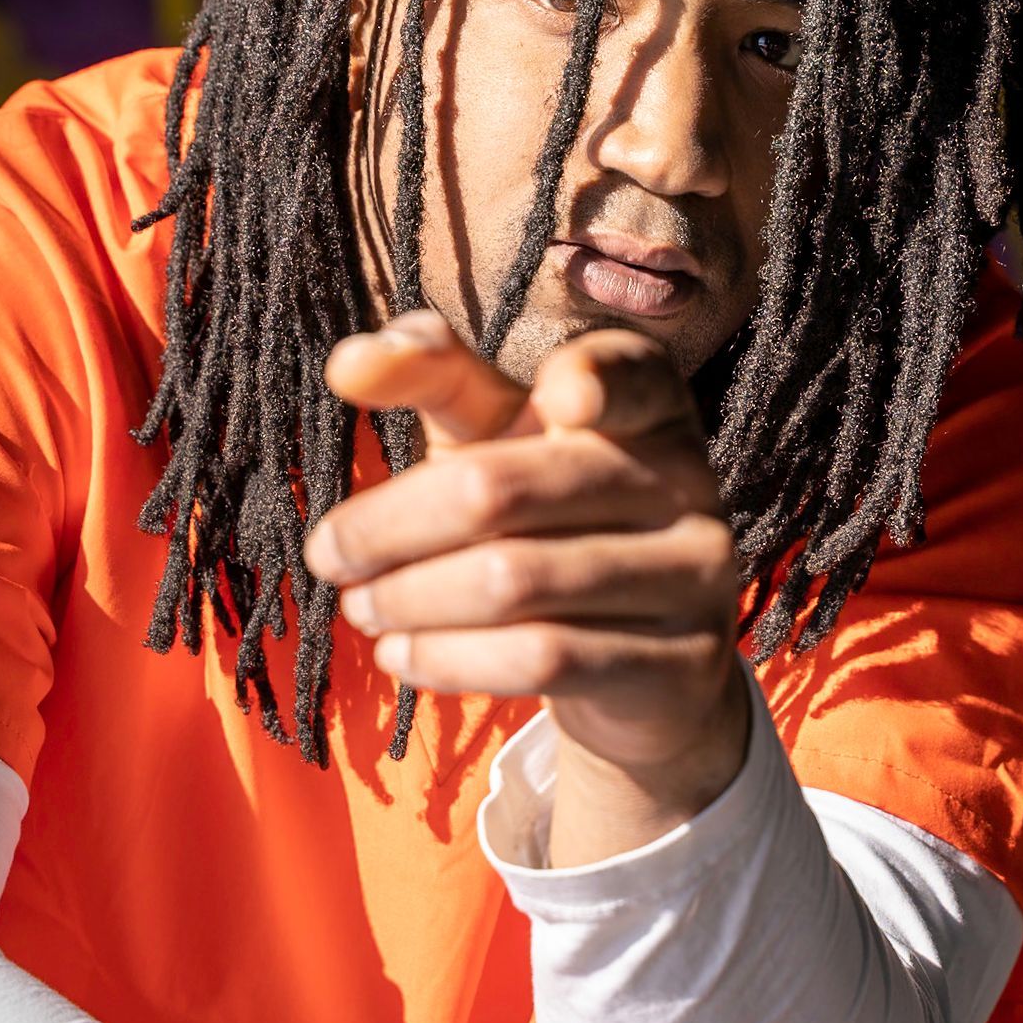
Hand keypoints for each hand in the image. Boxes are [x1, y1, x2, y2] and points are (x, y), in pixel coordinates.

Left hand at [301, 310, 746, 784]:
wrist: (640, 657)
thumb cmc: (548, 513)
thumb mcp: (498, 434)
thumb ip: (434, 376)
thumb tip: (347, 361)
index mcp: (650, 402)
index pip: (633, 373)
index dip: (598, 380)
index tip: (555, 396)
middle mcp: (687, 478)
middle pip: (504, 491)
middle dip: (392, 526)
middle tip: (327, 553)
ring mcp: (695, 573)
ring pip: (515, 585)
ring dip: (409, 600)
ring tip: (359, 607)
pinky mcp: (681, 661)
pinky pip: (542, 658)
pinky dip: (449, 658)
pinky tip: (402, 654)